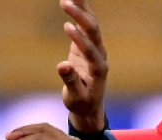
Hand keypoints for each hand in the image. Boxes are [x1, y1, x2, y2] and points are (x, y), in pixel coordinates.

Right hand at [58, 0, 107, 132]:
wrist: (89, 106)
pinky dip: (80, 14)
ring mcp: (95, 49)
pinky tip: (73, 2)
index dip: (79, 38)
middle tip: (65, 3)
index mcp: (99, 69)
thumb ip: (70, 81)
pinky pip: (85, 27)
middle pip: (93, 31)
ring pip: (91, 25)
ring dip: (81, 10)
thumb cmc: (81, 104)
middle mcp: (100, 55)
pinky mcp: (87, 47)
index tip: (67, 27)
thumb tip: (62, 65)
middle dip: (80, 16)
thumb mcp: (75, 97)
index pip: (90, 49)